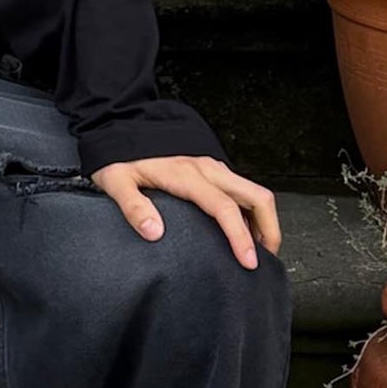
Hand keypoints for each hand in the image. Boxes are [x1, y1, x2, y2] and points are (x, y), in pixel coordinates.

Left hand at [90, 155, 282, 268]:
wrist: (123, 126)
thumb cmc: (121, 156)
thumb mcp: (116, 180)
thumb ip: (133, 206)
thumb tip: (154, 232)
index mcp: (186, 175)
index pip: (224, 207)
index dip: (240, 236)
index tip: (248, 261)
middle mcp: (207, 169)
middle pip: (257, 196)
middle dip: (270, 229)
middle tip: (265, 260)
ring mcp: (213, 167)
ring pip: (254, 192)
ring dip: (264, 221)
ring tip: (258, 251)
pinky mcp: (212, 169)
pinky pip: (243, 190)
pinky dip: (252, 212)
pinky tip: (244, 231)